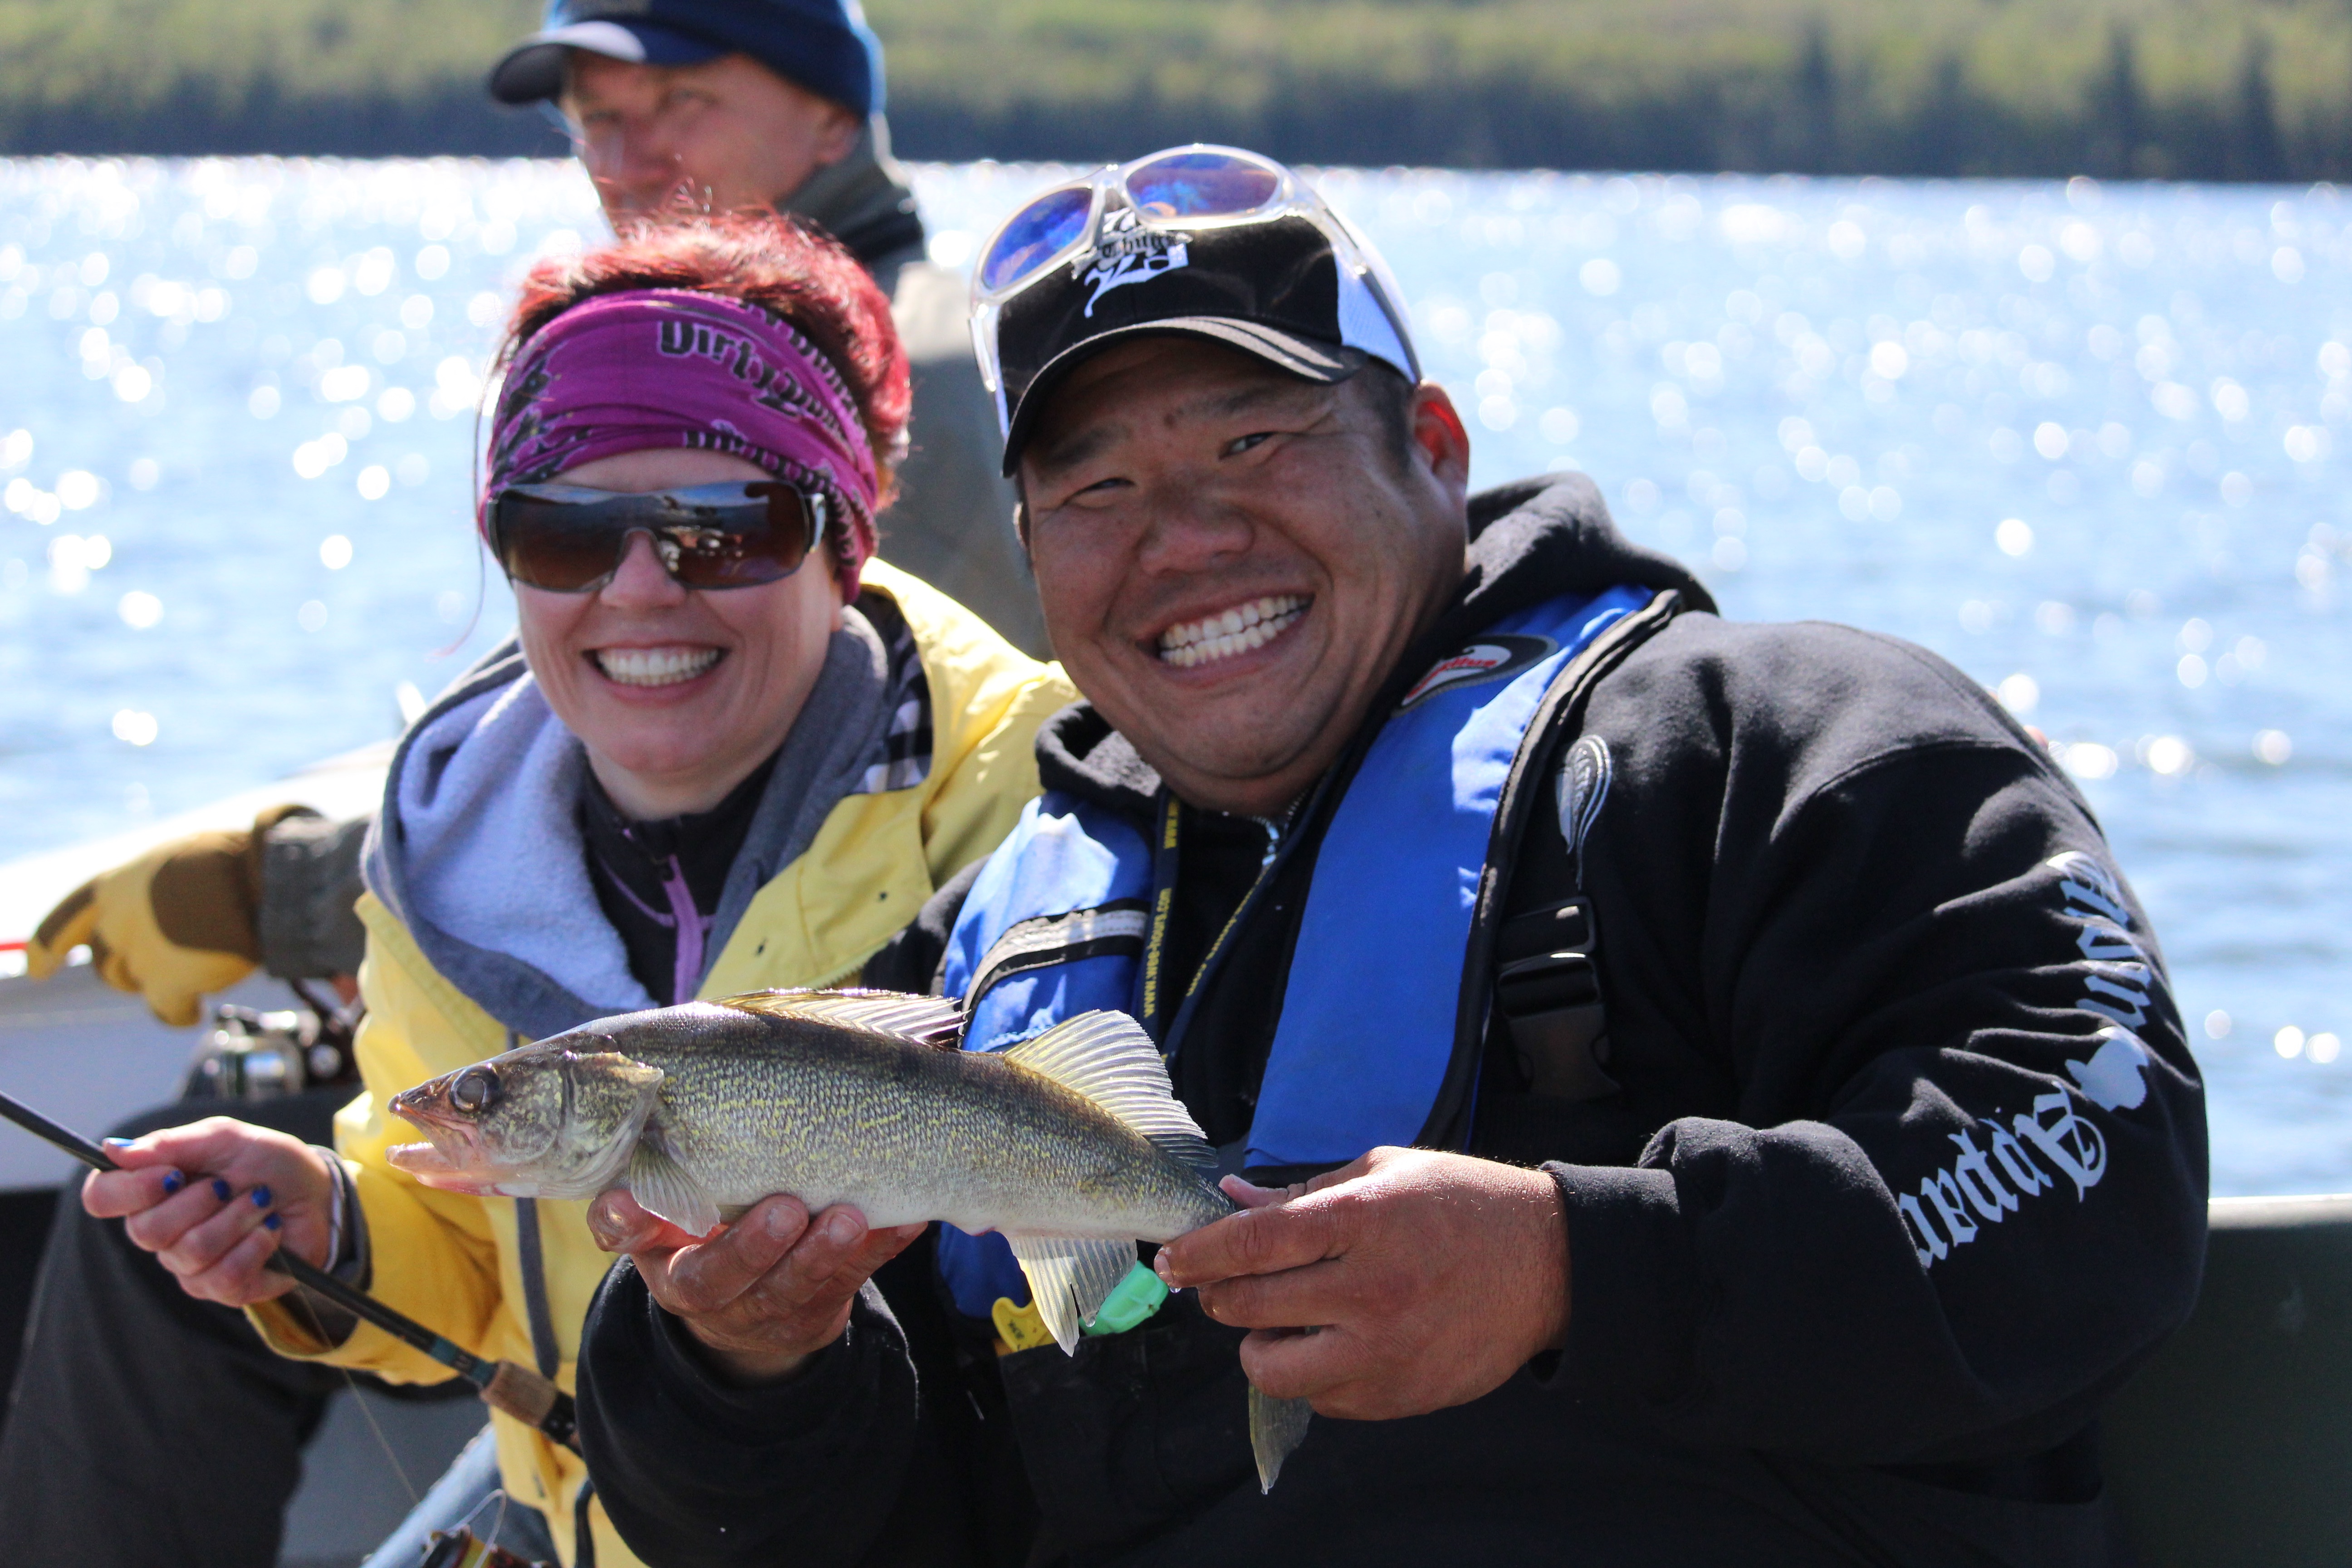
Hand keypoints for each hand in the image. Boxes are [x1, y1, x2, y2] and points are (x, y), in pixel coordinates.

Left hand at [28, 828, 263, 1025]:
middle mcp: (118, 923)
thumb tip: (176, 913)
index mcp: (117, 886)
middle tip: (167, 966)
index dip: (47, 948)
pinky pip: (169, 1011)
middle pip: (108, 963)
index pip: (67, 921)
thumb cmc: (233, 861)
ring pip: (141, 984)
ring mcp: (141, 956)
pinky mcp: (169, 985)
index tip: (36, 970)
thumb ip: (161, 887)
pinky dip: (181, 1014)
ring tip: (198, 977)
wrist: (259, 880)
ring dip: (164, 984)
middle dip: (130, 970)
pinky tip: (195, 1013)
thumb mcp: (182, 859)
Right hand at [82, 1118, 337, 1305]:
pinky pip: (227, 1277)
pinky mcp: (225, 1290)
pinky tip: (271, 1230)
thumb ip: (170, 1144)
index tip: (172, 1174)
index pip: (101, 1198)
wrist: (317, 1190)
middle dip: (200, 1201)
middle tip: (228, 1185)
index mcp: (151, 1192)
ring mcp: (190, 1267)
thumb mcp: (224, 1138)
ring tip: (260, 1203)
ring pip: (193, 1252)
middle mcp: (162, 1235)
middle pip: (148, 1231)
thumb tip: (113, 1151)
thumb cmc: (267, 1163)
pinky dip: (257, 1244)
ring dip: (238, 1218)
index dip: (130, 1189)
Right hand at [587, 1189, 926, 1385]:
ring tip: (849, 1219)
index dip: (625, 1223)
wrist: (746, 1305)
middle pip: (716, 1280)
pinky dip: (879, 1251)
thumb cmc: (710, 1228)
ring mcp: (758, 1312)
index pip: (625, 1237)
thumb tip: (658, 1122)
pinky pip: (848, 1285)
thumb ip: (668, 1173)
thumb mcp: (677, 1207)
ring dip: (821, 1256)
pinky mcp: (812, 1316)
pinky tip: (907, 1221)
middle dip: (751, 1250)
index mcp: (657, 1252)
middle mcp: (699, 1290)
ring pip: (788, 1292)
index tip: (628, 1202)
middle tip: (784, 1211)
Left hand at [1155, 1146, 1569, 1421]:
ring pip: (1272, 1369)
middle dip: (1219, 1296)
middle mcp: (1371, 1290)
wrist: (1549, 1265)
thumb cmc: (1463, 1206)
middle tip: (1225, 1286)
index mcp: (1364, 1221)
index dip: (1200, 1253)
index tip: (1172, 1260)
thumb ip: (1304, 1193)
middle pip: (1249, 1307)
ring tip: (1280, 1324)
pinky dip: (1313, 1375)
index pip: (1254, 1243)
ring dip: (1258, 1346)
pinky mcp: (1400, 1395)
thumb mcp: (1385, 1173)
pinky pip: (1321, 1399)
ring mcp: (1385, 1350)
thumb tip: (1231, 1200)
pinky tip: (1335, 1345)